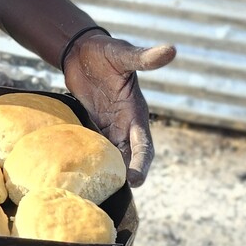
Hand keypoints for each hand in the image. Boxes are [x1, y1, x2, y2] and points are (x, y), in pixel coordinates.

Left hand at [60, 33, 176, 186]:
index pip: (143, 145)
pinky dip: (87, 160)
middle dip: (123, 178)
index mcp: (136, 114)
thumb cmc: (106, 50)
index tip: (135, 181)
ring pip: (109, 157)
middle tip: (111, 195)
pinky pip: (91, 148)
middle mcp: (123, 125)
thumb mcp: (124, 54)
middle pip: (127, 159)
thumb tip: (171, 50)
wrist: (82, 49)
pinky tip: (75, 172)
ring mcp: (106, 127)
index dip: (141, 164)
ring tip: (92, 192)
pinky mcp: (90, 126)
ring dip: (105, 172)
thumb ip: (144, 57)